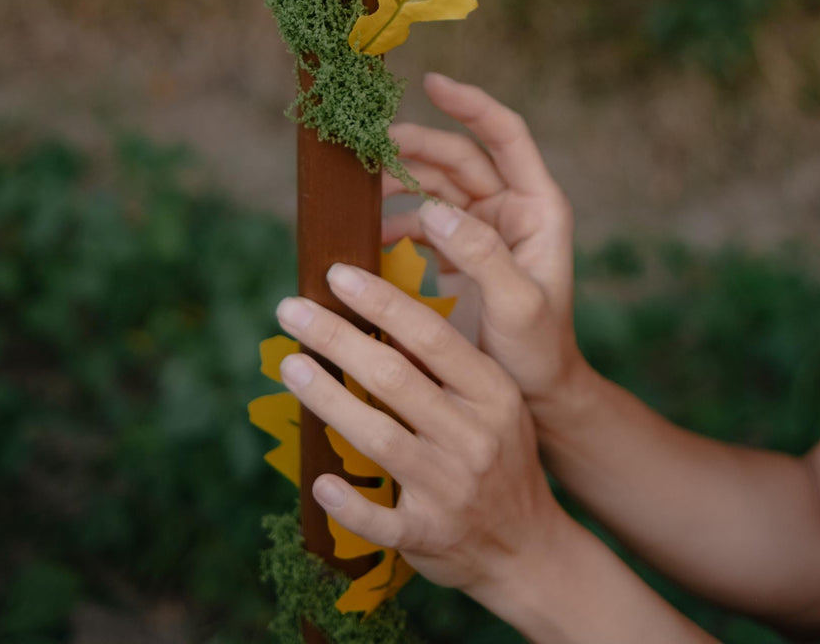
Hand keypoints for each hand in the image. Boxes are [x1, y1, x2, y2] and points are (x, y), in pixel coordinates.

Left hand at [276, 262, 565, 601]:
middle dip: (335, 337)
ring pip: (378, 436)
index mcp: (492, 392)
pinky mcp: (429, 534)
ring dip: (327, 398)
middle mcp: (473, 435)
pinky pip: (380, 519)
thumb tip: (376, 314)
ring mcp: (451, 487)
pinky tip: (319, 480)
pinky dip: (348, 502)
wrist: (528, 546)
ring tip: (290, 366)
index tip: (337, 274)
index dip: (381, 301)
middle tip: (290, 309)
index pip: (430, 335)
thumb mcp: (493, 401)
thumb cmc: (499, 456)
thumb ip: (447, 365)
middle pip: (394, 376)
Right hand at [382, 73, 585, 412]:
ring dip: (401, 181)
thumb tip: (435, 209)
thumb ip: (482, 255)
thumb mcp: (517, 306)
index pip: (505, 136)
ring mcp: (484, 230)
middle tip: (371, 144)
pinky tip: (372, 232)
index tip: (432, 82)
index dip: (472, 104)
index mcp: (537, 207)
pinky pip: (424, 221)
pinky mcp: (461, 253)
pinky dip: (397, 220)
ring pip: (437, 185)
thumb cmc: (537, 352)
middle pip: (459, 157)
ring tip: (363, 188)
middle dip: (417, 145)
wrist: (535, 398)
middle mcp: (511, 209)